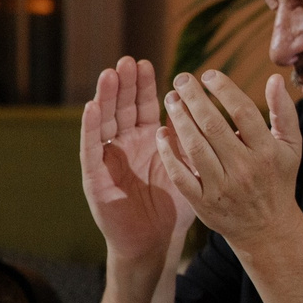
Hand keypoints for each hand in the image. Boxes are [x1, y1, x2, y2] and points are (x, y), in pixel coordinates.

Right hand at [80, 58, 192, 261]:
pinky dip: (91, 128)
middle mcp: (125, 144)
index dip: (144, 86)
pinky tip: (92, 108)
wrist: (154, 241)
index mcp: (147, 140)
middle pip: (122, 108)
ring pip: (105, 122)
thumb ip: (191, 141)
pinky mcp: (95, 177)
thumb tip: (211, 111)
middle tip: (127, 61)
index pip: (143, 106)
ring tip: (110, 74)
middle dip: (124, 85)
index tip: (148, 63)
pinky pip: (91, 149)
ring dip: (106, 98)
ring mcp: (108, 158)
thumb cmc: (172, 206)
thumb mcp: (187, 167)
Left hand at [158, 70, 302, 250]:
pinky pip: (181, 175)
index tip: (208, 74)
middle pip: (213, 126)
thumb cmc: (278, 178)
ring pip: (195, 147)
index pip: (243, 112)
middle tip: (181, 79)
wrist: (267, 228)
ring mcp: (222, 187)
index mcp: (267, 152)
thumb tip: (274, 77)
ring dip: (178, 120)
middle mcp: (245, 169)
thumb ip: (284, 112)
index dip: (224, 89)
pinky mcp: (203, 203)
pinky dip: (169, 153)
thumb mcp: (291, 147)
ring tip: (170, 99)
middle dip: (194, 98)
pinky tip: (161, 133)